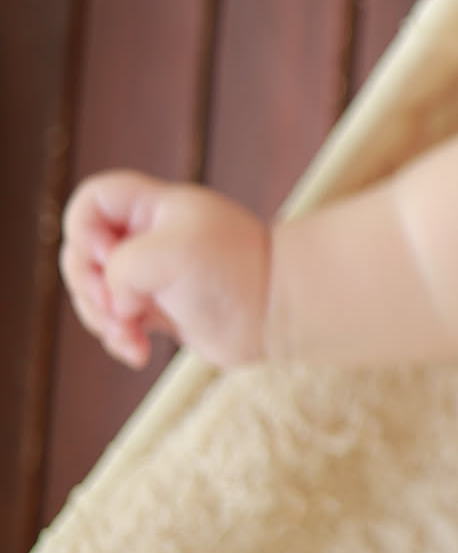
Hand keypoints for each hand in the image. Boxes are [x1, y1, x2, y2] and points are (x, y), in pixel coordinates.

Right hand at [60, 171, 270, 369]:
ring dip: (102, 319)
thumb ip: (119, 269)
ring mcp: (152, 275)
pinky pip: (116, 322)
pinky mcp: (158, 310)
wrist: (279, 312)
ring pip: (96, 293)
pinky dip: (120, 338)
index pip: (93, 200)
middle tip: (115, 306)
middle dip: (89, 285)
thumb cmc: (233, 272)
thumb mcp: (166, 254)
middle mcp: (149, 237)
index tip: (108, 253)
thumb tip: (116, 305)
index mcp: (154, 208)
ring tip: (129, 335)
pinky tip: (138, 352)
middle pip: (83, 253)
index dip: (83, 228)